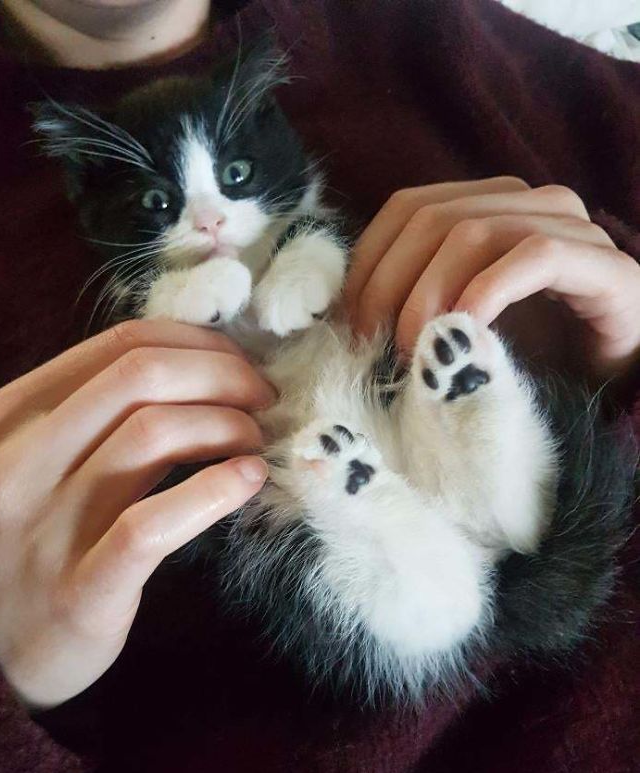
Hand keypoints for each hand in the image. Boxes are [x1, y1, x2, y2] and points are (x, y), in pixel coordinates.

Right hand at [0, 319, 274, 708]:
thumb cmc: (41, 539)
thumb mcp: (46, 460)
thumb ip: (103, 410)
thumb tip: (205, 365)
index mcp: (15, 415)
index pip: (123, 343)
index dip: (201, 344)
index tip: (243, 366)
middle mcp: (22, 461)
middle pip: (141, 376)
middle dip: (224, 375)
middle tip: (264, 400)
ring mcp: (47, 526)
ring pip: (151, 435)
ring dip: (226, 426)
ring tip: (256, 443)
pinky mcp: (82, 588)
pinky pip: (153, 524)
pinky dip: (213, 491)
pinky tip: (248, 481)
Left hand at [346, 177, 639, 376]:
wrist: (613, 385)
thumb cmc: (527, 360)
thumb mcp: (454, 326)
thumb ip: (413, 304)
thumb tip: (345, 316)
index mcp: (488, 206)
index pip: (406, 208)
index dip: (367, 261)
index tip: (347, 322)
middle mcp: (529, 202)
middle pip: (430, 218)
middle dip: (387, 285)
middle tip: (370, 346)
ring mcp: (571, 228)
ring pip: (473, 231)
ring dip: (427, 295)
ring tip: (412, 351)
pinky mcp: (604, 267)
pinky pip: (533, 257)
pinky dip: (487, 293)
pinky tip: (464, 332)